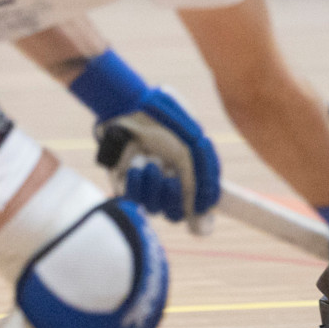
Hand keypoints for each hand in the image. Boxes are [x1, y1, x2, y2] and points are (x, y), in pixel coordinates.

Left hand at [69, 52, 220, 233]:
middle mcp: (172, 182)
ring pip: (156, 208)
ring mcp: (149, 185)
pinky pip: (135, 199)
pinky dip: (137, 184)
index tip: (200, 220)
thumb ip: (198, 184)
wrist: (130, 107)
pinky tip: (135, 167)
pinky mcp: (127, 185)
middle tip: (172, 179)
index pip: (200, 205)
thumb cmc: (165, 124)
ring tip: (150, 163)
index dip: (201, 214)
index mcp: (193, 173)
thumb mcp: (191, 151)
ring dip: (154, 187)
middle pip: (177, 213)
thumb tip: (200, 218)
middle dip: (174, 198)